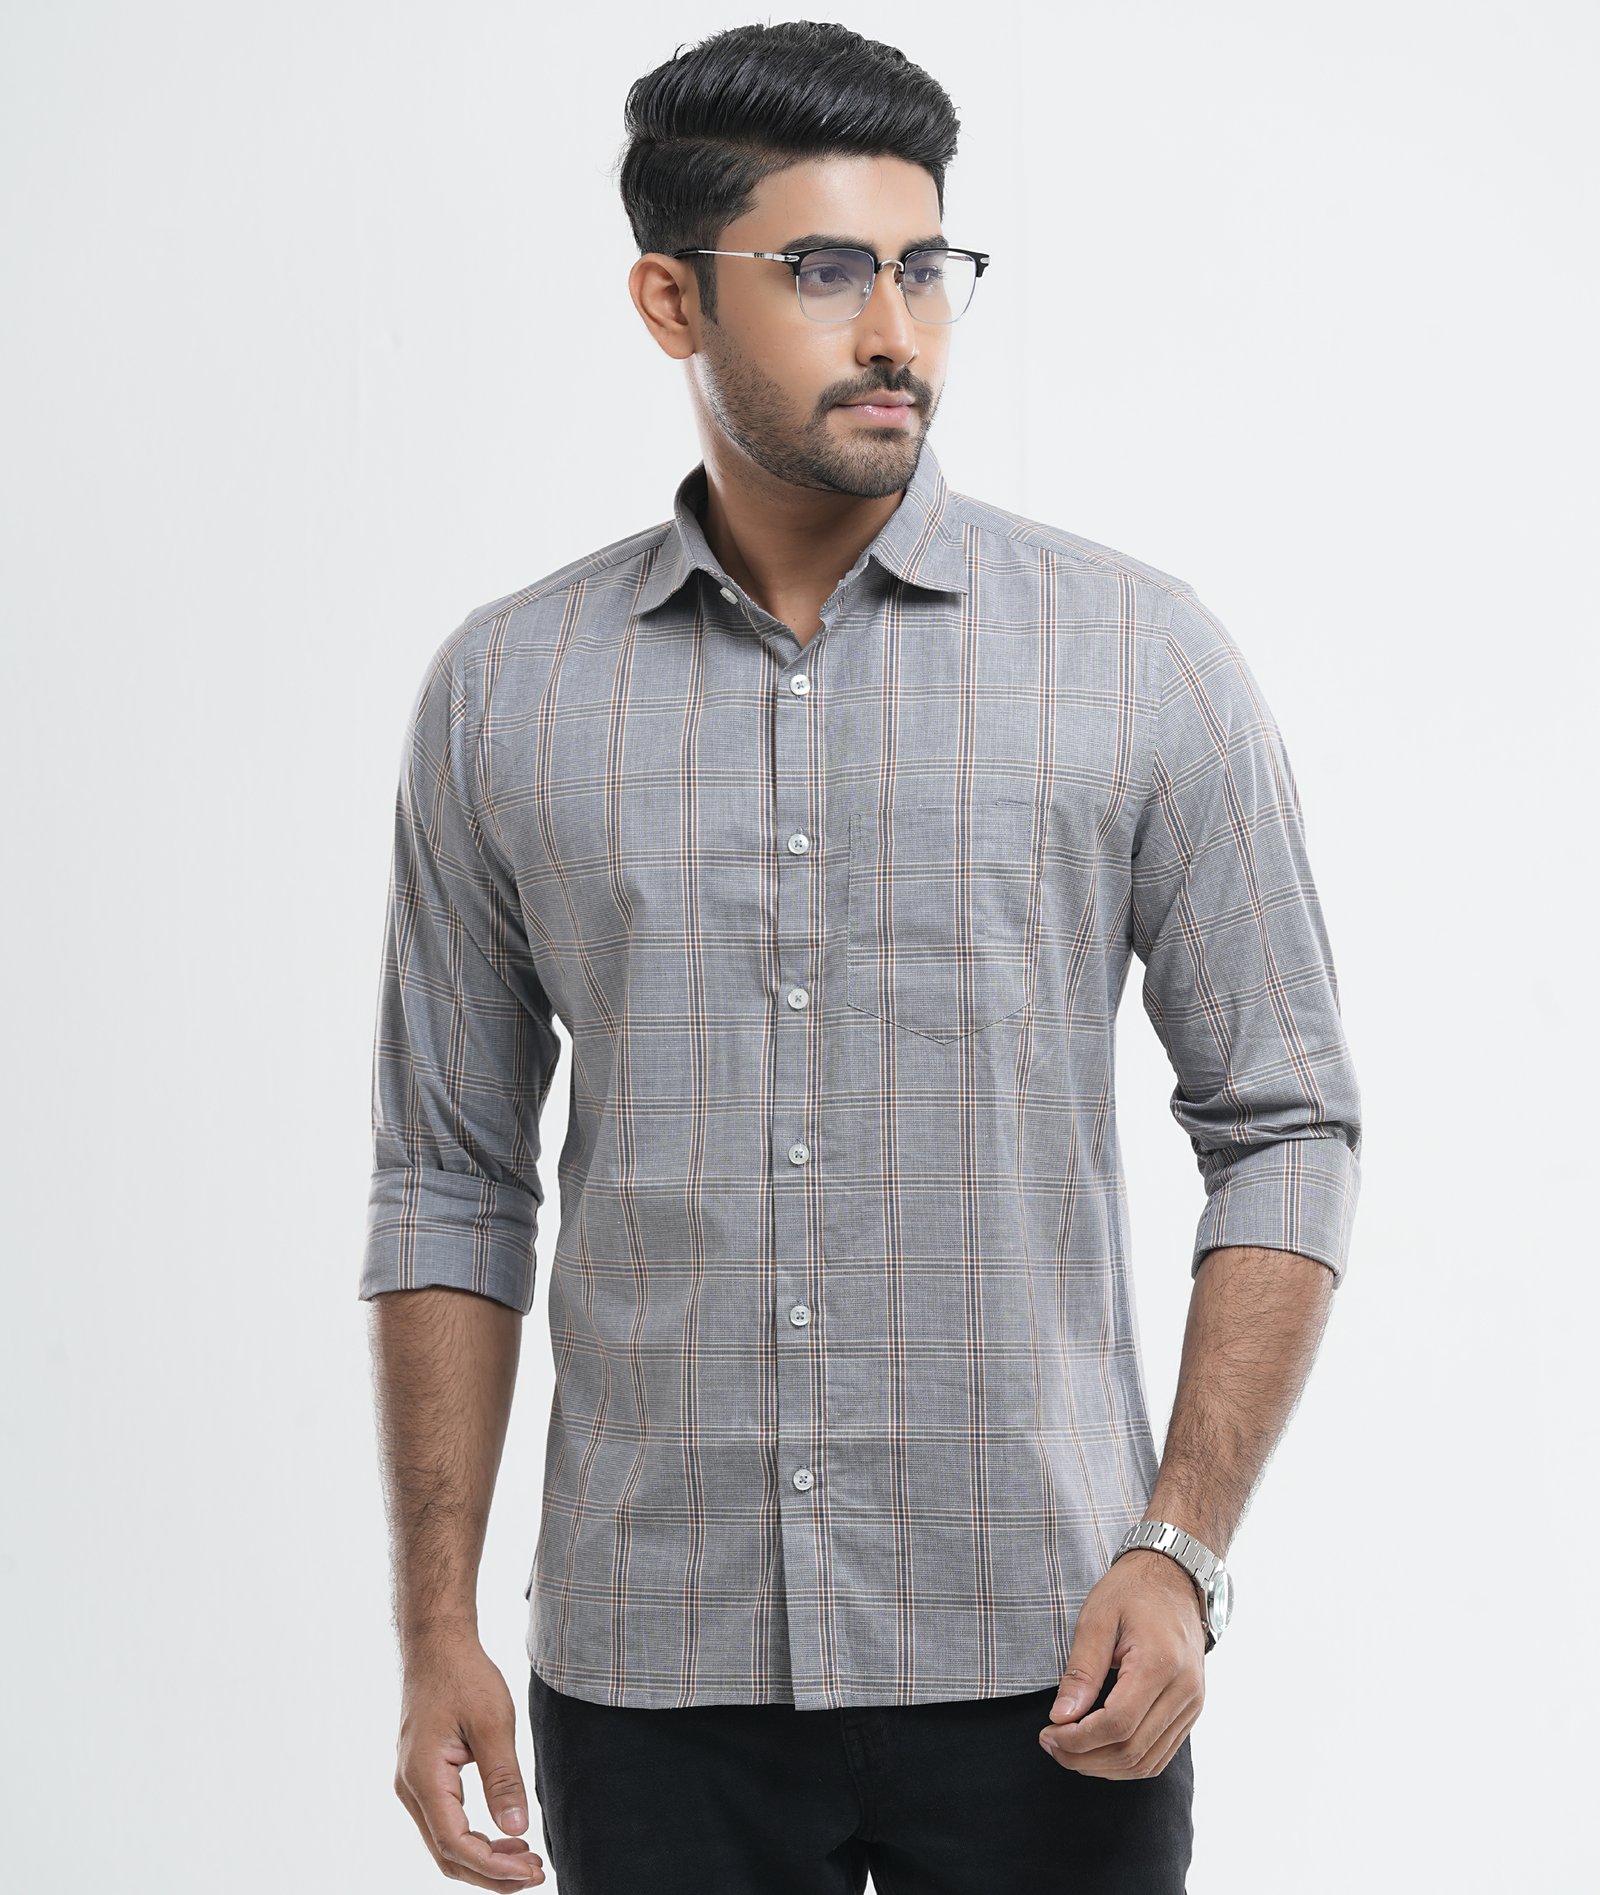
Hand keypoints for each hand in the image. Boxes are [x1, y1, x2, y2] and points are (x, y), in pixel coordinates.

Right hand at [394, 1632, 545, 1886]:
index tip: (531, 1871)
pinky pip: (446, 1822)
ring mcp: (413, 1784)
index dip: (493, 1866)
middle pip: (447, 1853)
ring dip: (484, 1857)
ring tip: (526, 1859)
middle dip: (490, 1872)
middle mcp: (410, 1788)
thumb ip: (503, 1778)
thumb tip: (517, 1829)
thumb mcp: (492, 1723)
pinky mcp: (424, 1776)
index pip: (455, 1844)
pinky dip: (474, 1838)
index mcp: (423, 1778)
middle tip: (535, 1873)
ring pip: (445, 1841)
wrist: (437, 1645)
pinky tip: (504, 1836)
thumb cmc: (463, 1676)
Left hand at [1037, 1549, 1206, 1779]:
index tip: (1048, 1733)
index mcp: (1161, 1664)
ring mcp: (1193, 1704)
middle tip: (1051, 1744)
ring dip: (1104, 1767)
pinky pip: (1160, 1754)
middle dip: (1085, 1758)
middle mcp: (1185, 1691)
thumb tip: (1061, 1718)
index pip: (1119, 1725)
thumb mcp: (1096, 1619)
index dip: (1079, 1740)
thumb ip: (1081, 1671)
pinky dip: (1127, 1762)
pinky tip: (1097, 1750)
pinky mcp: (1191, 1711)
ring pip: (1148, 1762)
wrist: (1174, 1578)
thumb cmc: (1132, 1592)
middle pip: (1133, 1751)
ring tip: (1069, 1751)